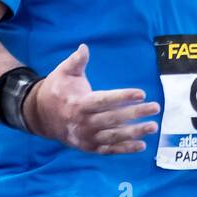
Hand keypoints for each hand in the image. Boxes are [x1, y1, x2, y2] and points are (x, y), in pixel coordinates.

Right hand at [23, 43, 158, 154]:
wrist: (41, 116)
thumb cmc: (57, 90)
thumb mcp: (63, 72)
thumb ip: (76, 61)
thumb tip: (84, 47)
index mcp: (79, 103)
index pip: (105, 100)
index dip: (124, 97)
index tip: (142, 93)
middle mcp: (83, 123)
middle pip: (113, 119)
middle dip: (136, 113)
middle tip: (155, 108)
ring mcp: (86, 137)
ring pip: (114, 136)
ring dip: (135, 133)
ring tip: (153, 126)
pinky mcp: (89, 147)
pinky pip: (109, 149)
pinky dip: (125, 149)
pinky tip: (142, 144)